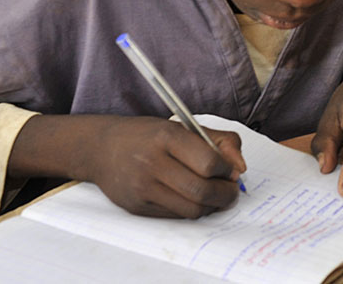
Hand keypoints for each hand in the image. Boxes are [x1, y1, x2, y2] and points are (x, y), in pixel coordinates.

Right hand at [78, 116, 245, 217]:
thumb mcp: (185, 126)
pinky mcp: (137, 207)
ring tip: (215, 196)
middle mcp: (152, 162)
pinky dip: (192, 210)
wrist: (102, 148)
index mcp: (167, 136)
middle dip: (226, 194)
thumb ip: (221, 141)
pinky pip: (176, 216)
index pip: (209, 163)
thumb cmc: (149, 136)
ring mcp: (142, 187)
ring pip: (191, 209)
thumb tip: (240, 168)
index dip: (228, 170)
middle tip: (231, 190)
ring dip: (212, 206)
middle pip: (202, 191)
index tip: (232, 170)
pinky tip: (194, 199)